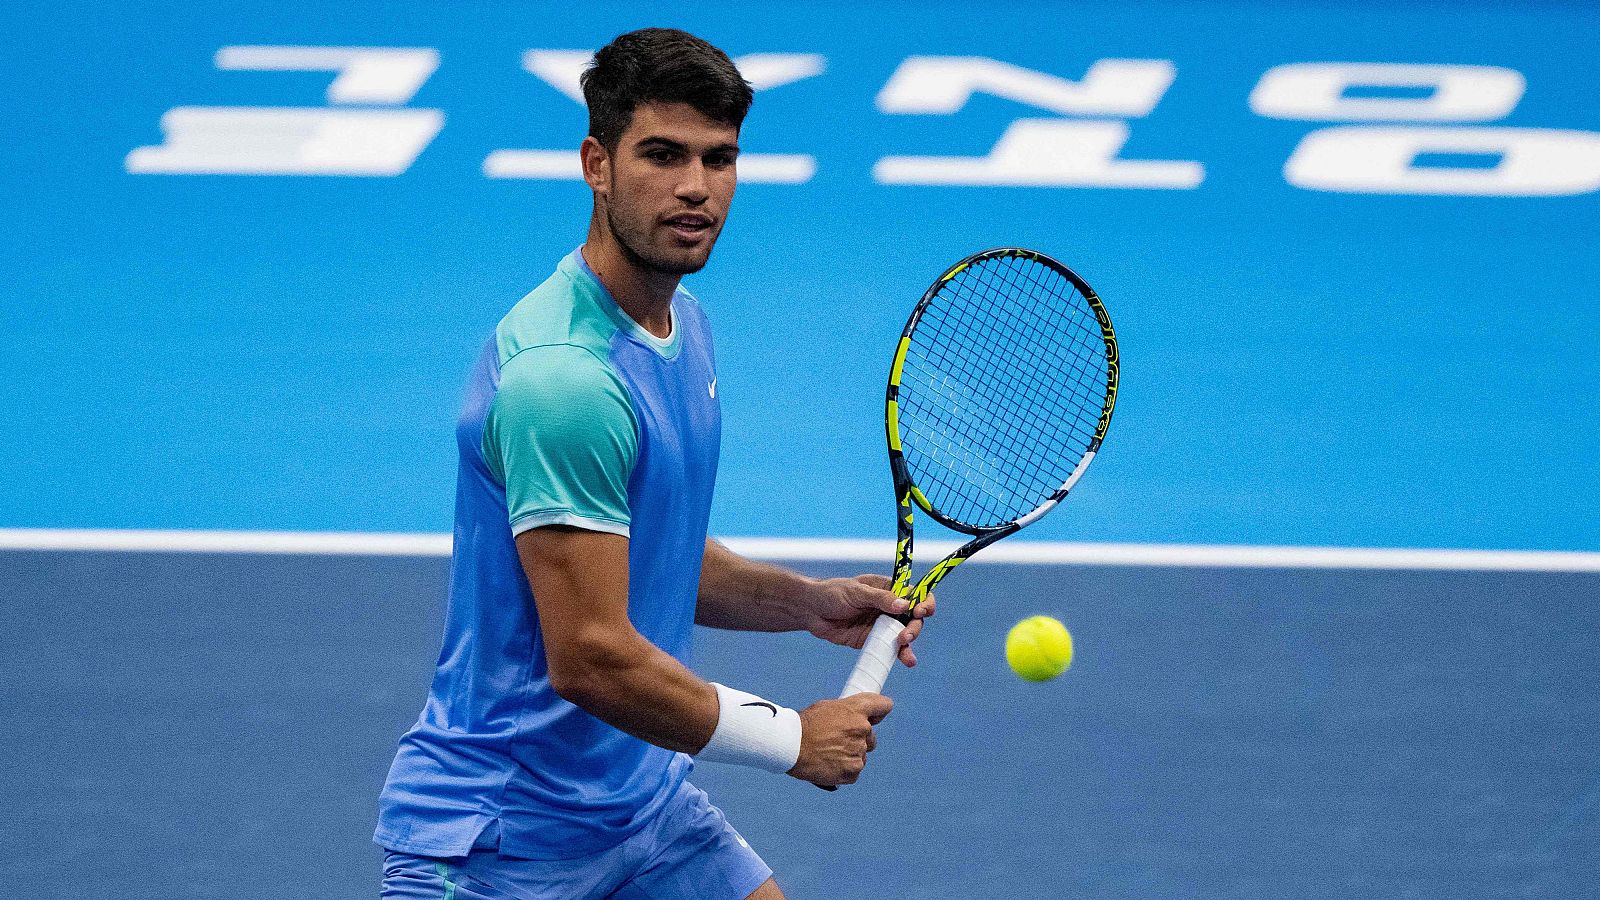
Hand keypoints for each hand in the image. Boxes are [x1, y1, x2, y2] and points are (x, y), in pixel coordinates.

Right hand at [788, 693, 892, 786]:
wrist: (790, 746)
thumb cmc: (803, 725)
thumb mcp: (826, 707)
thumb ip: (846, 712)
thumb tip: (855, 716)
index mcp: (856, 710)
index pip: (883, 706)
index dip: (879, 712)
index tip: (876, 716)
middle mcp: (861, 729)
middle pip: (871, 736)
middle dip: (859, 738)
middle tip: (837, 740)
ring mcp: (858, 751)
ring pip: (862, 754)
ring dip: (850, 755)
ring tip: (828, 753)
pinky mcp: (853, 771)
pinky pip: (854, 771)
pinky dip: (844, 770)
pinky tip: (829, 764)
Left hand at [803, 574, 934, 666]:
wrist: (810, 612)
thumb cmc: (832, 594)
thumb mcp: (856, 592)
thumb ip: (880, 599)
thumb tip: (904, 605)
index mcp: (888, 589)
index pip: (915, 593)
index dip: (923, 601)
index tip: (920, 610)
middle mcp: (889, 607)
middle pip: (914, 617)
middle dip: (915, 626)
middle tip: (905, 635)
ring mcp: (883, 625)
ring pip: (906, 634)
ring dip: (910, 641)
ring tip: (904, 645)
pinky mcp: (874, 641)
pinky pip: (892, 649)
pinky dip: (901, 655)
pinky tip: (908, 661)